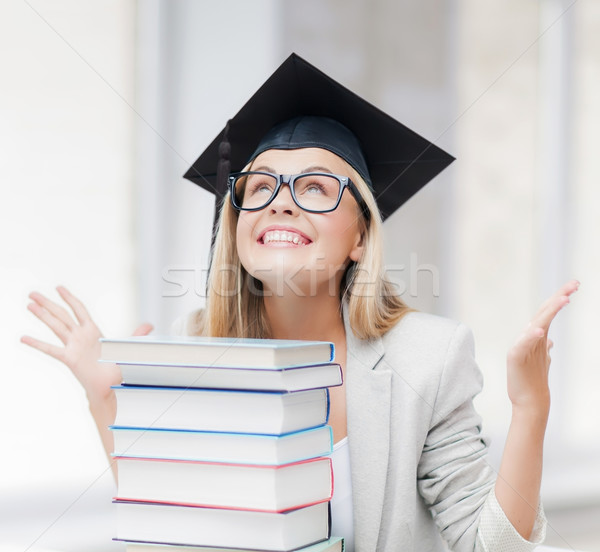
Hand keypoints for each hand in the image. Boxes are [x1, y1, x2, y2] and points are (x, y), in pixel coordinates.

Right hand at [21, 285, 152, 404]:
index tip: (59, 288)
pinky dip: (37, 343)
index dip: (69, 298)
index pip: (79, 309)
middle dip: (48, 303)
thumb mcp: (128, 347)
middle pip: (62, 315)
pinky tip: (24, 338)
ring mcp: (73, 346)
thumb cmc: (117, 368)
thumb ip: (137, 334)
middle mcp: (81, 336)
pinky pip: (51, 349)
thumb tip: (150, 325)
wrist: (111, 386)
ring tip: (29, 305)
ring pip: (55, 326)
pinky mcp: (69, 359)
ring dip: (42, 316)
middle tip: (33, 294)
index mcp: (93, 331)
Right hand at [506, 279, 578, 414]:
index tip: (575, 284)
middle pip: (544, 312)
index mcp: (538, 337)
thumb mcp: (540, 360)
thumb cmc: (531, 380)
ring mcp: (523, 347)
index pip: (548, 311)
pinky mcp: (516, 357)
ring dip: (550, 311)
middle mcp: (531, 338)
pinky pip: (524, 345)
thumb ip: (543, 347)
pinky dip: (531, 337)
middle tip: (575, 284)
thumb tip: (548, 340)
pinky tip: (540, 332)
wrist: (528, 401)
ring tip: (564, 300)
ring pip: (538, 324)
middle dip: (559, 297)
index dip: (560, 297)